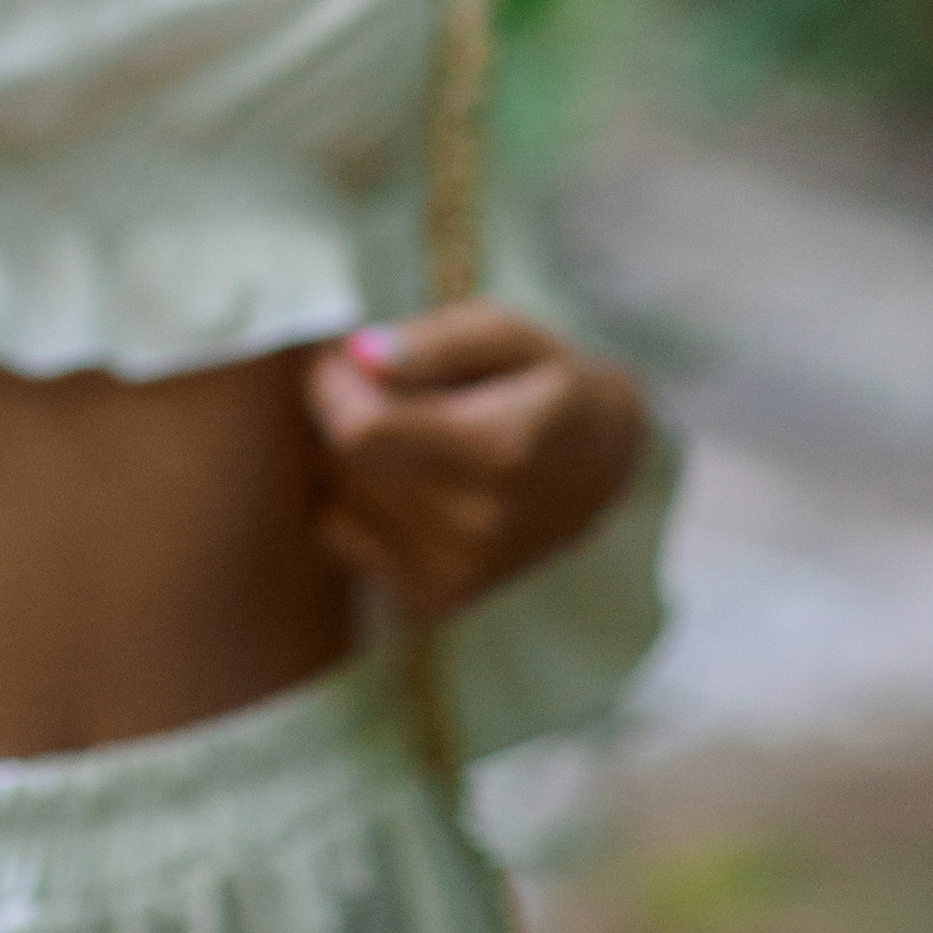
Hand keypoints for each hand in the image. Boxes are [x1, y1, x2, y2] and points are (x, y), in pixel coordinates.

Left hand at [303, 304, 646, 620]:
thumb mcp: (508, 334)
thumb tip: (360, 355)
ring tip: (401, 431)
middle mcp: (476, 524)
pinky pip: (336, 534)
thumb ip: (436, 339)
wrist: (599, 471)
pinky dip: (350, 499)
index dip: (333, 385)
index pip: (361, 430)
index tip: (348, 358)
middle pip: (343, 461)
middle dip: (337, 411)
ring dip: (344, 454)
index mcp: (498, 449)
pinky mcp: (434, 598)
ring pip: (333, 495)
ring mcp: (455, 571)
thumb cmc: (544, 384)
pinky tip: (401, 477)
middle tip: (377, 386)